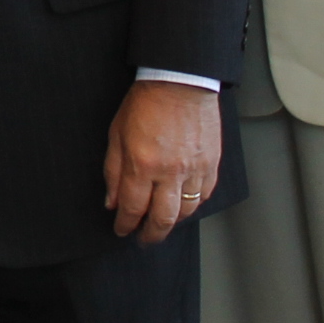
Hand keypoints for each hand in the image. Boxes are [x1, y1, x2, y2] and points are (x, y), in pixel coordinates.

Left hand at [102, 80, 219, 244]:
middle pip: (162, 219)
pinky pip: (204, 196)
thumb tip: (112, 202)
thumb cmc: (145, 104)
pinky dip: (193, 206)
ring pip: (185, 212)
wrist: (179, 83)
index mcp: (142, 164)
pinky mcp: (211, 165)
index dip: (125, 224)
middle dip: (150, 234)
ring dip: (172, 223)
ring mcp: (194, 170)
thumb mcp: (116, 135)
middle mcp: (170, 172)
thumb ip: (113, 171)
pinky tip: (182, 206)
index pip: (133, 208)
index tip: (121, 229)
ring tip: (161, 224)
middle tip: (143, 239)